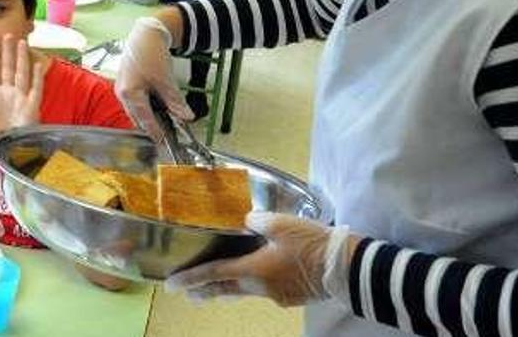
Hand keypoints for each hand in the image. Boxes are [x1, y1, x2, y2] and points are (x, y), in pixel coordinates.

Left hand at [0, 35, 46, 138]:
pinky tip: (38, 64)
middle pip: (9, 68)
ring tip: (22, 42)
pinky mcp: (33, 106)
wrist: (14, 149)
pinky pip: (36, 89)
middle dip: (8, 52)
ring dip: (22, 59)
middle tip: (8, 35)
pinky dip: (37, 77)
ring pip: (22, 73)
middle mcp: (11, 93)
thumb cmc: (1, 136)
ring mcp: (22, 98)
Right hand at [115, 17, 192, 140]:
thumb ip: (175, 101)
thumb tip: (186, 117)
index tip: (163, 141)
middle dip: (151, 125)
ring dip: (148, 115)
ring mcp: (122, 89)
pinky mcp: (126, 83)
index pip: (144, 119)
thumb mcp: (166, 80)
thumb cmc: (151, 53)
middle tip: (165, 133)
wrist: (145, 34)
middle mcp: (122, 93)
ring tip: (162, 119)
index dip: (155, 131)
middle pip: (137, 117)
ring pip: (136, 109)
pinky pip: (135, 101)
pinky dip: (146, 106)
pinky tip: (156, 105)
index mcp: (130, 94)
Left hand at [164, 212, 356, 306]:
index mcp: (254, 270)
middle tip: (188, 294)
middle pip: (226, 289)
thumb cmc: (312, 244)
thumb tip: (247, 220)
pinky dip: (252, 286)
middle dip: (205, 291)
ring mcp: (276, 295)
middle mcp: (260, 287)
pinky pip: (264, 291)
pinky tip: (255, 280)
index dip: (192, 278)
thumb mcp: (282, 224)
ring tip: (213, 291)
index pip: (214, 274)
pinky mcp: (291, 296)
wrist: (345, 268)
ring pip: (244, 292)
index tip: (172, 284)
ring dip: (226, 290)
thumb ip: (258, 221)